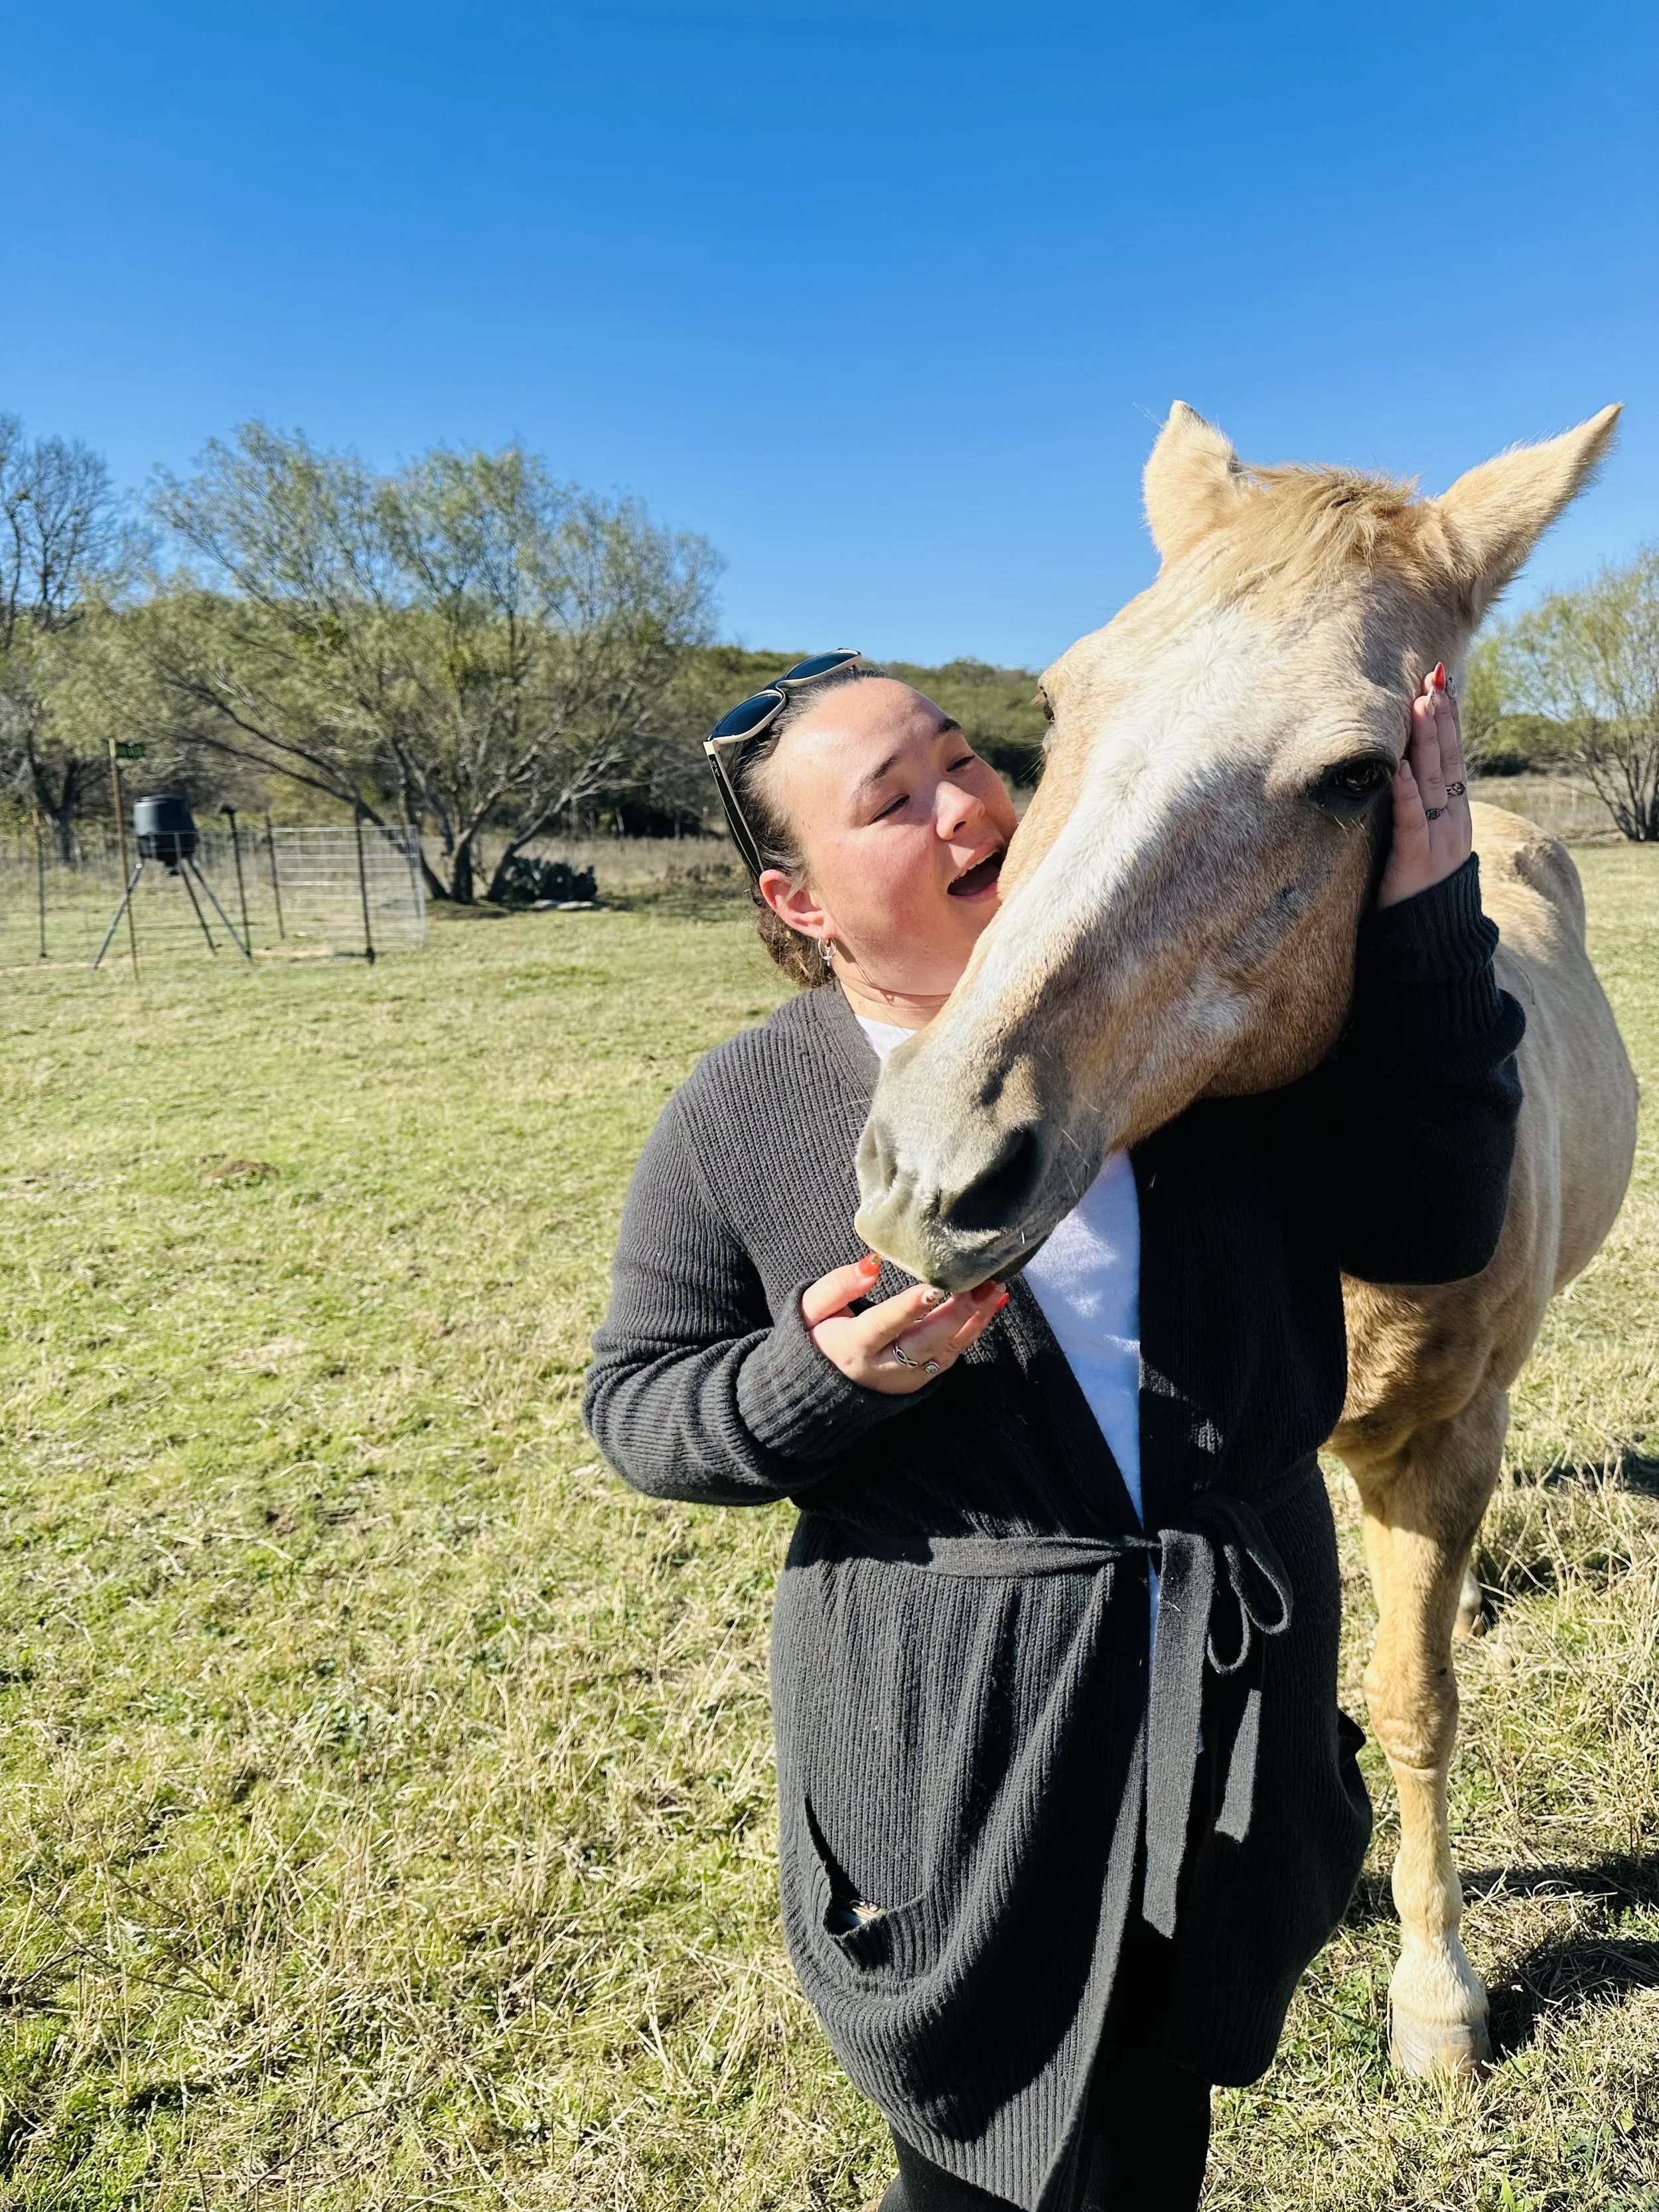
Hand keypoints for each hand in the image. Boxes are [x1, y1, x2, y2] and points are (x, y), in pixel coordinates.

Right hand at [802, 1253, 1007, 1395]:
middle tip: (985, 1286)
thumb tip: (872, 1265)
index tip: (935, 1287)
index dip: (909, 1308)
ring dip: (974, 1321)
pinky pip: (951, 1354)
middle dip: (959, 1315)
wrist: (819, 1389)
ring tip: (996, 1290)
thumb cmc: (817, 1336)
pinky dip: (973, 1331)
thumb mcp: (812, 1308)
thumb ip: (839, 1285)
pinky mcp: (921, 1380)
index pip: (884, 1325)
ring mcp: (906, 1377)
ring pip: (946, 1350)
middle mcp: (884, 1367)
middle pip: (926, 1342)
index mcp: (853, 1347)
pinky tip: (990, 1306)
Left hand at [1376, 664, 1472, 908]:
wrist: (1429, 942)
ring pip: (1434, 782)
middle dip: (1441, 718)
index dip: (1448, 720)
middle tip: (1434, 680)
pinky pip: (1413, 821)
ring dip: (1428, 742)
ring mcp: (1439, 840)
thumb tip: (1408, 771)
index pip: (1453, 758)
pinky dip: (1408, 793)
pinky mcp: (1417, 860)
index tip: (1440, 684)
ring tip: (1422, 706)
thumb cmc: (1416, 888)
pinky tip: (1403, 769)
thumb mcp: (1423, 839)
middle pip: (1448, 761)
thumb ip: (1421, 808)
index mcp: (1455, 814)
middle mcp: (1453, 821)